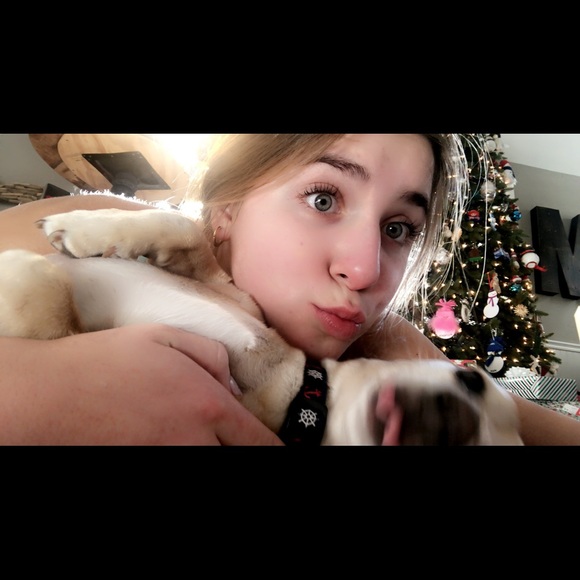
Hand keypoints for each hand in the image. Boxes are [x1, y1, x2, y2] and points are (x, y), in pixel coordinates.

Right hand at [0, 324, 283, 444]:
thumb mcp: (167, 337)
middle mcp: (193, 440)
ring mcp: (168, 457)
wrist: (52, 396)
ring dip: (215, 447)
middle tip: (241, 437)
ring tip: (204, 429)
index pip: (257, 441)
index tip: (282, 450)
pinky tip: (177, 433)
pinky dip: (189, 448)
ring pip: (208, 461)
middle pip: (234, 457)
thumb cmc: (109, 360)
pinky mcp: (145, 463)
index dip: (275, 449)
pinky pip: (178, 459)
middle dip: (243, 448)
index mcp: (207, 406)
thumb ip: (212, 357)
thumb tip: (231, 385)